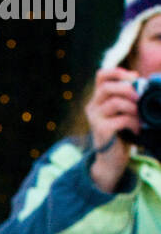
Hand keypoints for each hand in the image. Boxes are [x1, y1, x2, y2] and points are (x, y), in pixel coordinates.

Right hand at [84, 68, 140, 191]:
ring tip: (140, 117)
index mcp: (97, 99)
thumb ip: (126, 97)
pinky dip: (133, 122)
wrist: (111, 161)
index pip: (101, 76)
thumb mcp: (122, 112)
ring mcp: (94, 119)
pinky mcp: (101, 130)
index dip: (117, 72)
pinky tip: (137, 130)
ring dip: (133, 108)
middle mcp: (92, 107)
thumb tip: (141, 83)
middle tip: (139, 98)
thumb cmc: (120, 134)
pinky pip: (121, 119)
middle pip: (107, 87)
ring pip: (115, 102)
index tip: (134, 77)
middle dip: (127, 89)